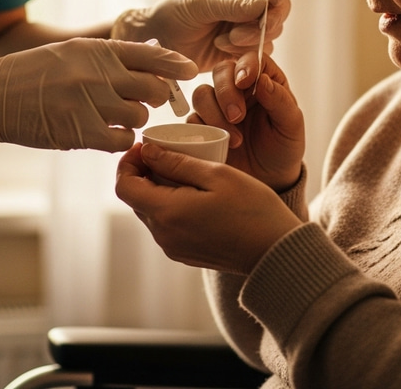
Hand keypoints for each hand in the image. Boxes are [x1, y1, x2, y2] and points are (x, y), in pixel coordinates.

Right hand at [0, 38, 197, 155]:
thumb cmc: (33, 73)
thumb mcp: (71, 53)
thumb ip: (107, 57)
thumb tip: (146, 64)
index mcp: (96, 50)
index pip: (150, 55)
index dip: (175, 64)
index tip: (191, 70)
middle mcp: (97, 73)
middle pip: (153, 88)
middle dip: (155, 97)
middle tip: (145, 101)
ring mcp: (89, 103)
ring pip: (139, 116)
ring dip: (134, 120)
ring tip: (116, 117)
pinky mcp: (79, 131)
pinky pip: (121, 139)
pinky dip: (120, 139)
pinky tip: (107, 134)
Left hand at [111, 0, 289, 71]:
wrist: (162, 39)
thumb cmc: (179, 11)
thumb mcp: (204, 4)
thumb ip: (234, 5)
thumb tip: (264, 4)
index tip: (274, 0)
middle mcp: (251, 2)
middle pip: (280, 9)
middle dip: (265, 23)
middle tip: (239, 34)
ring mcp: (250, 25)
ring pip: (271, 33)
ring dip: (250, 40)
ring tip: (222, 41)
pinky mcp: (245, 48)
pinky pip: (260, 52)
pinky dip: (245, 53)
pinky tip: (221, 48)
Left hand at [116, 143, 300, 273]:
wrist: (276, 252)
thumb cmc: (252, 209)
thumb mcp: (216, 174)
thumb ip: (176, 162)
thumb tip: (146, 151)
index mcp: (167, 213)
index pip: (124, 186)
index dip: (128, 162)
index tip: (146, 146)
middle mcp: (164, 235)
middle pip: (135, 198)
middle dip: (143, 172)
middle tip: (166, 152)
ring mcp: (173, 247)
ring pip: (150, 210)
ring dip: (157, 187)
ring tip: (183, 168)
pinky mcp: (185, 253)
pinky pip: (165, 224)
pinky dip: (170, 203)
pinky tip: (194, 191)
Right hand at [189, 52, 303, 191]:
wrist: (268, 180)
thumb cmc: (283, 149)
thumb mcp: (291, 126)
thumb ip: (280, 101)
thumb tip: (263, 79)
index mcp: (263, 81)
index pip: (251, 59)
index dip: (245, 65)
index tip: (245, 81)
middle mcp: (237, 89)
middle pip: (221, 71)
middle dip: (226, 92)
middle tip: (238, 116)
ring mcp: (217, 106)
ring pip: (202, 93)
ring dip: (214, 113)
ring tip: (235, 140)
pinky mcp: (201, 126)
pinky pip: (191, 119)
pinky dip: (202, 130)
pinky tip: (218, 145)